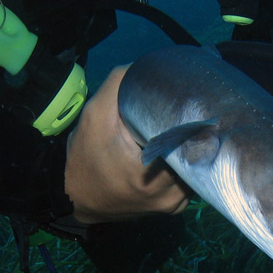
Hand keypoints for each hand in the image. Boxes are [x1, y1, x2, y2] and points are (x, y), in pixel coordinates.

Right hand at [64, 65, 189, 223]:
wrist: (74, 196)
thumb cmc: (84, 155)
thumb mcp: (95, 114)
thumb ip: (121, 83)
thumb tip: (152, 65)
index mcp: (153, 174)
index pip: (190, 141)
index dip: (193, 120)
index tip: (192, 103)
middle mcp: (170, 195)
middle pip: (198, 156)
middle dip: (194, 133)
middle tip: (188, 113)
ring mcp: (175, 204)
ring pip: (197, 168)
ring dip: (191, 149)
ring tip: (181, 131)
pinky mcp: (174, 208)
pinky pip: (190, 181)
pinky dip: (186, 165)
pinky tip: (175, 151)